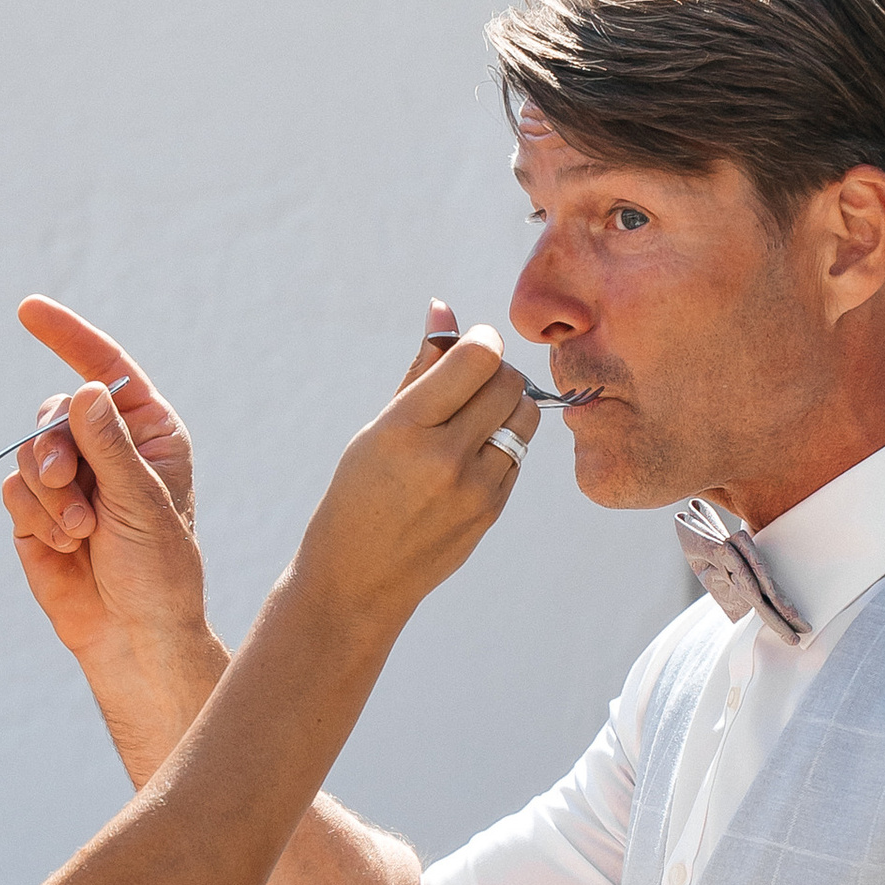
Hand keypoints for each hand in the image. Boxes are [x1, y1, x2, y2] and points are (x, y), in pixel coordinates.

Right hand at [3, 301, 205, 675]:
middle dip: (55, 450)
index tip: (28, 309)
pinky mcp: (36, 510)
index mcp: (146, 430)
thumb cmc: (158, 569)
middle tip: (74, 490)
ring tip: (79, 531)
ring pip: (28, 451)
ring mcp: (69, 478)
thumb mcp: (142, 503)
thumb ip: (109, 447)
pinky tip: (64, 545)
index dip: (67, 336)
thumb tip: (86, 391)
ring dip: (49, 493)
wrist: (131, 633)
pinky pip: (14, 489)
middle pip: (53, 413)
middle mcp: (105, 446)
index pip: (104, 368)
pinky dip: (35, 517)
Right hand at [289, 325, 534, 628]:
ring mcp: (474, 488)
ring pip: (526, 413)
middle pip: (508, 380)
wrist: (358, 578)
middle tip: (471, 383)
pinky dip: (505, 441)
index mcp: (405, 427)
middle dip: (495, 371)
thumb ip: (420, 367)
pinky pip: (521, 452)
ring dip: (509, 403)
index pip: (477, 358)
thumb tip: (444, 306)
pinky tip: (473, 454)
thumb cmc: (359, 491)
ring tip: (476, 416)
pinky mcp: (493, 509)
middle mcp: (444, 456)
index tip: (472, 347)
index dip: (483, 342)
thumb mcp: (377, 427)